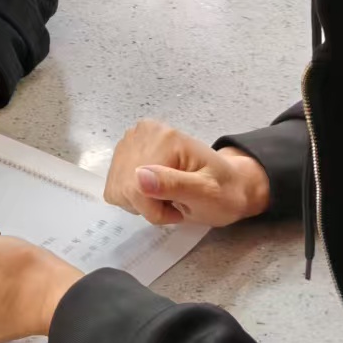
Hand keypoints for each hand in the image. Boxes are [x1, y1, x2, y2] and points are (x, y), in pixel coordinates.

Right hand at [103, 118, 270, 227]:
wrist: (228, 184)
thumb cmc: (224, 192)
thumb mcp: (207, 193)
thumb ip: (174, 184)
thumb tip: (139, 177)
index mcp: (165, 139)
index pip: (137, 188)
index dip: (156, 210)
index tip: (181, 208)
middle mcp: (143, 132)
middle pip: (124, 187)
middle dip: (148, 206)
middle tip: (175, 203)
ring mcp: (132, 139)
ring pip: (117, 188)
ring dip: (140, 202)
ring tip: (166, 196)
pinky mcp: (125, 150)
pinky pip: (115, 185)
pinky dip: (132, 196)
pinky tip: (154, 191)